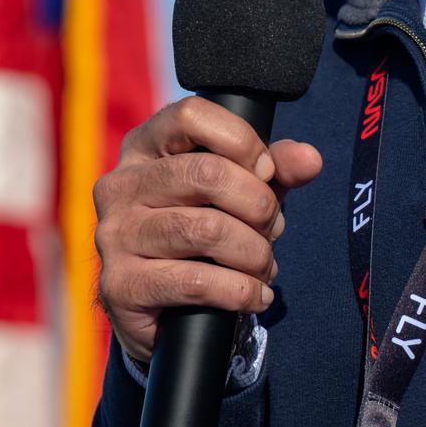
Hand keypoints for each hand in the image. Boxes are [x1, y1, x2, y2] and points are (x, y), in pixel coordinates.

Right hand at [94, 95, 323, 365]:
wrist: (161, 312)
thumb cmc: (201, 233)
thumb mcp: (239, 192)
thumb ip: (274, 170)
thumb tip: (310, 159)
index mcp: (143, 147)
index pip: (190, 115)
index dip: (242, 141)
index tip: (266, 172)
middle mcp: (120, 185)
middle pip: (205, 173)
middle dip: (258, 205)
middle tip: (272, 228)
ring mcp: (115, 236)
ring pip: (206, 230)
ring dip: (254, 253)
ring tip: (264, 266)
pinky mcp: (121, 286)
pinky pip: (197, 282)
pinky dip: (241, 291)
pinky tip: (254, 295)